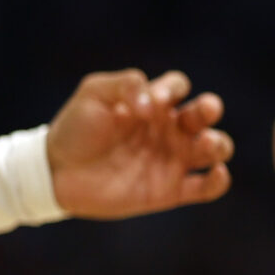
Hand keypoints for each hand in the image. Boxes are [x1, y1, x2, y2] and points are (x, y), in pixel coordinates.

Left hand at [47, 69, 231, 218]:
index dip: (172, 90)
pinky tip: (216, 173)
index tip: (154, 102)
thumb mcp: (93, 93)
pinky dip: (218, 182)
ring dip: (218, 143)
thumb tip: (155, 105)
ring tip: (206, 143)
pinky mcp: (170, 190)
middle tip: (203, 112)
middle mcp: (167, 129)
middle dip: (210, 109)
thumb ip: (126, 84)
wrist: (55, 172)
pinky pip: (205, 187)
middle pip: (204, 115)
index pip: (178, 87)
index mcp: (152, 104)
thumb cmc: (74, 129)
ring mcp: (171, 160)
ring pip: (213, 148)